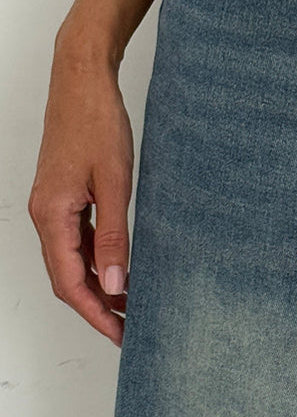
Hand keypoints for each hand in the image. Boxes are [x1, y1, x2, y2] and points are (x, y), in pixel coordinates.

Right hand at [28, 47, 133, 347]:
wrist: (82, 82)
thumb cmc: (97, 123)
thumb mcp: (115, 182)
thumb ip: (115, 234)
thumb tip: (114, 281)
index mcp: (51, 215)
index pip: (69, 282)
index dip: (96, 313)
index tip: (121, 335)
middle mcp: (45, 215)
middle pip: (67, 277)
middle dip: (97, 306)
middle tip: (131, 327)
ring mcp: (52, 205)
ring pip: (72, 259)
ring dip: (98, 284)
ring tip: (132, 303)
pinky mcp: (64, 194)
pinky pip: (77, 238)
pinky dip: (98, 258)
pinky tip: (121, 266)